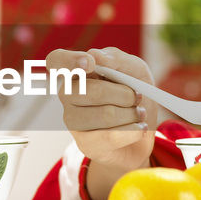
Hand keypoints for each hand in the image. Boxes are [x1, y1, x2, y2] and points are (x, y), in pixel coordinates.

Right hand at [47, 46, 157, 172]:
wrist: (143, 129)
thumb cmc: (133, 94)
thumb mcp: (134, 69)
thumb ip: (116, 59)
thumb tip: (95, 55)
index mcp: (78, 72)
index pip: (57, 61)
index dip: (69, 61)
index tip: (90, 64)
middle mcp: (68, 95)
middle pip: (91, 91)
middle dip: (125, 94)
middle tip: (137, 97)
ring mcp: (73, 121)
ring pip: (105, 115)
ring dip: (132, 114)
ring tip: (139, 114)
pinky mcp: (85, 144)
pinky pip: (111, 137)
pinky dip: (133, 131)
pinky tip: (139, 129)